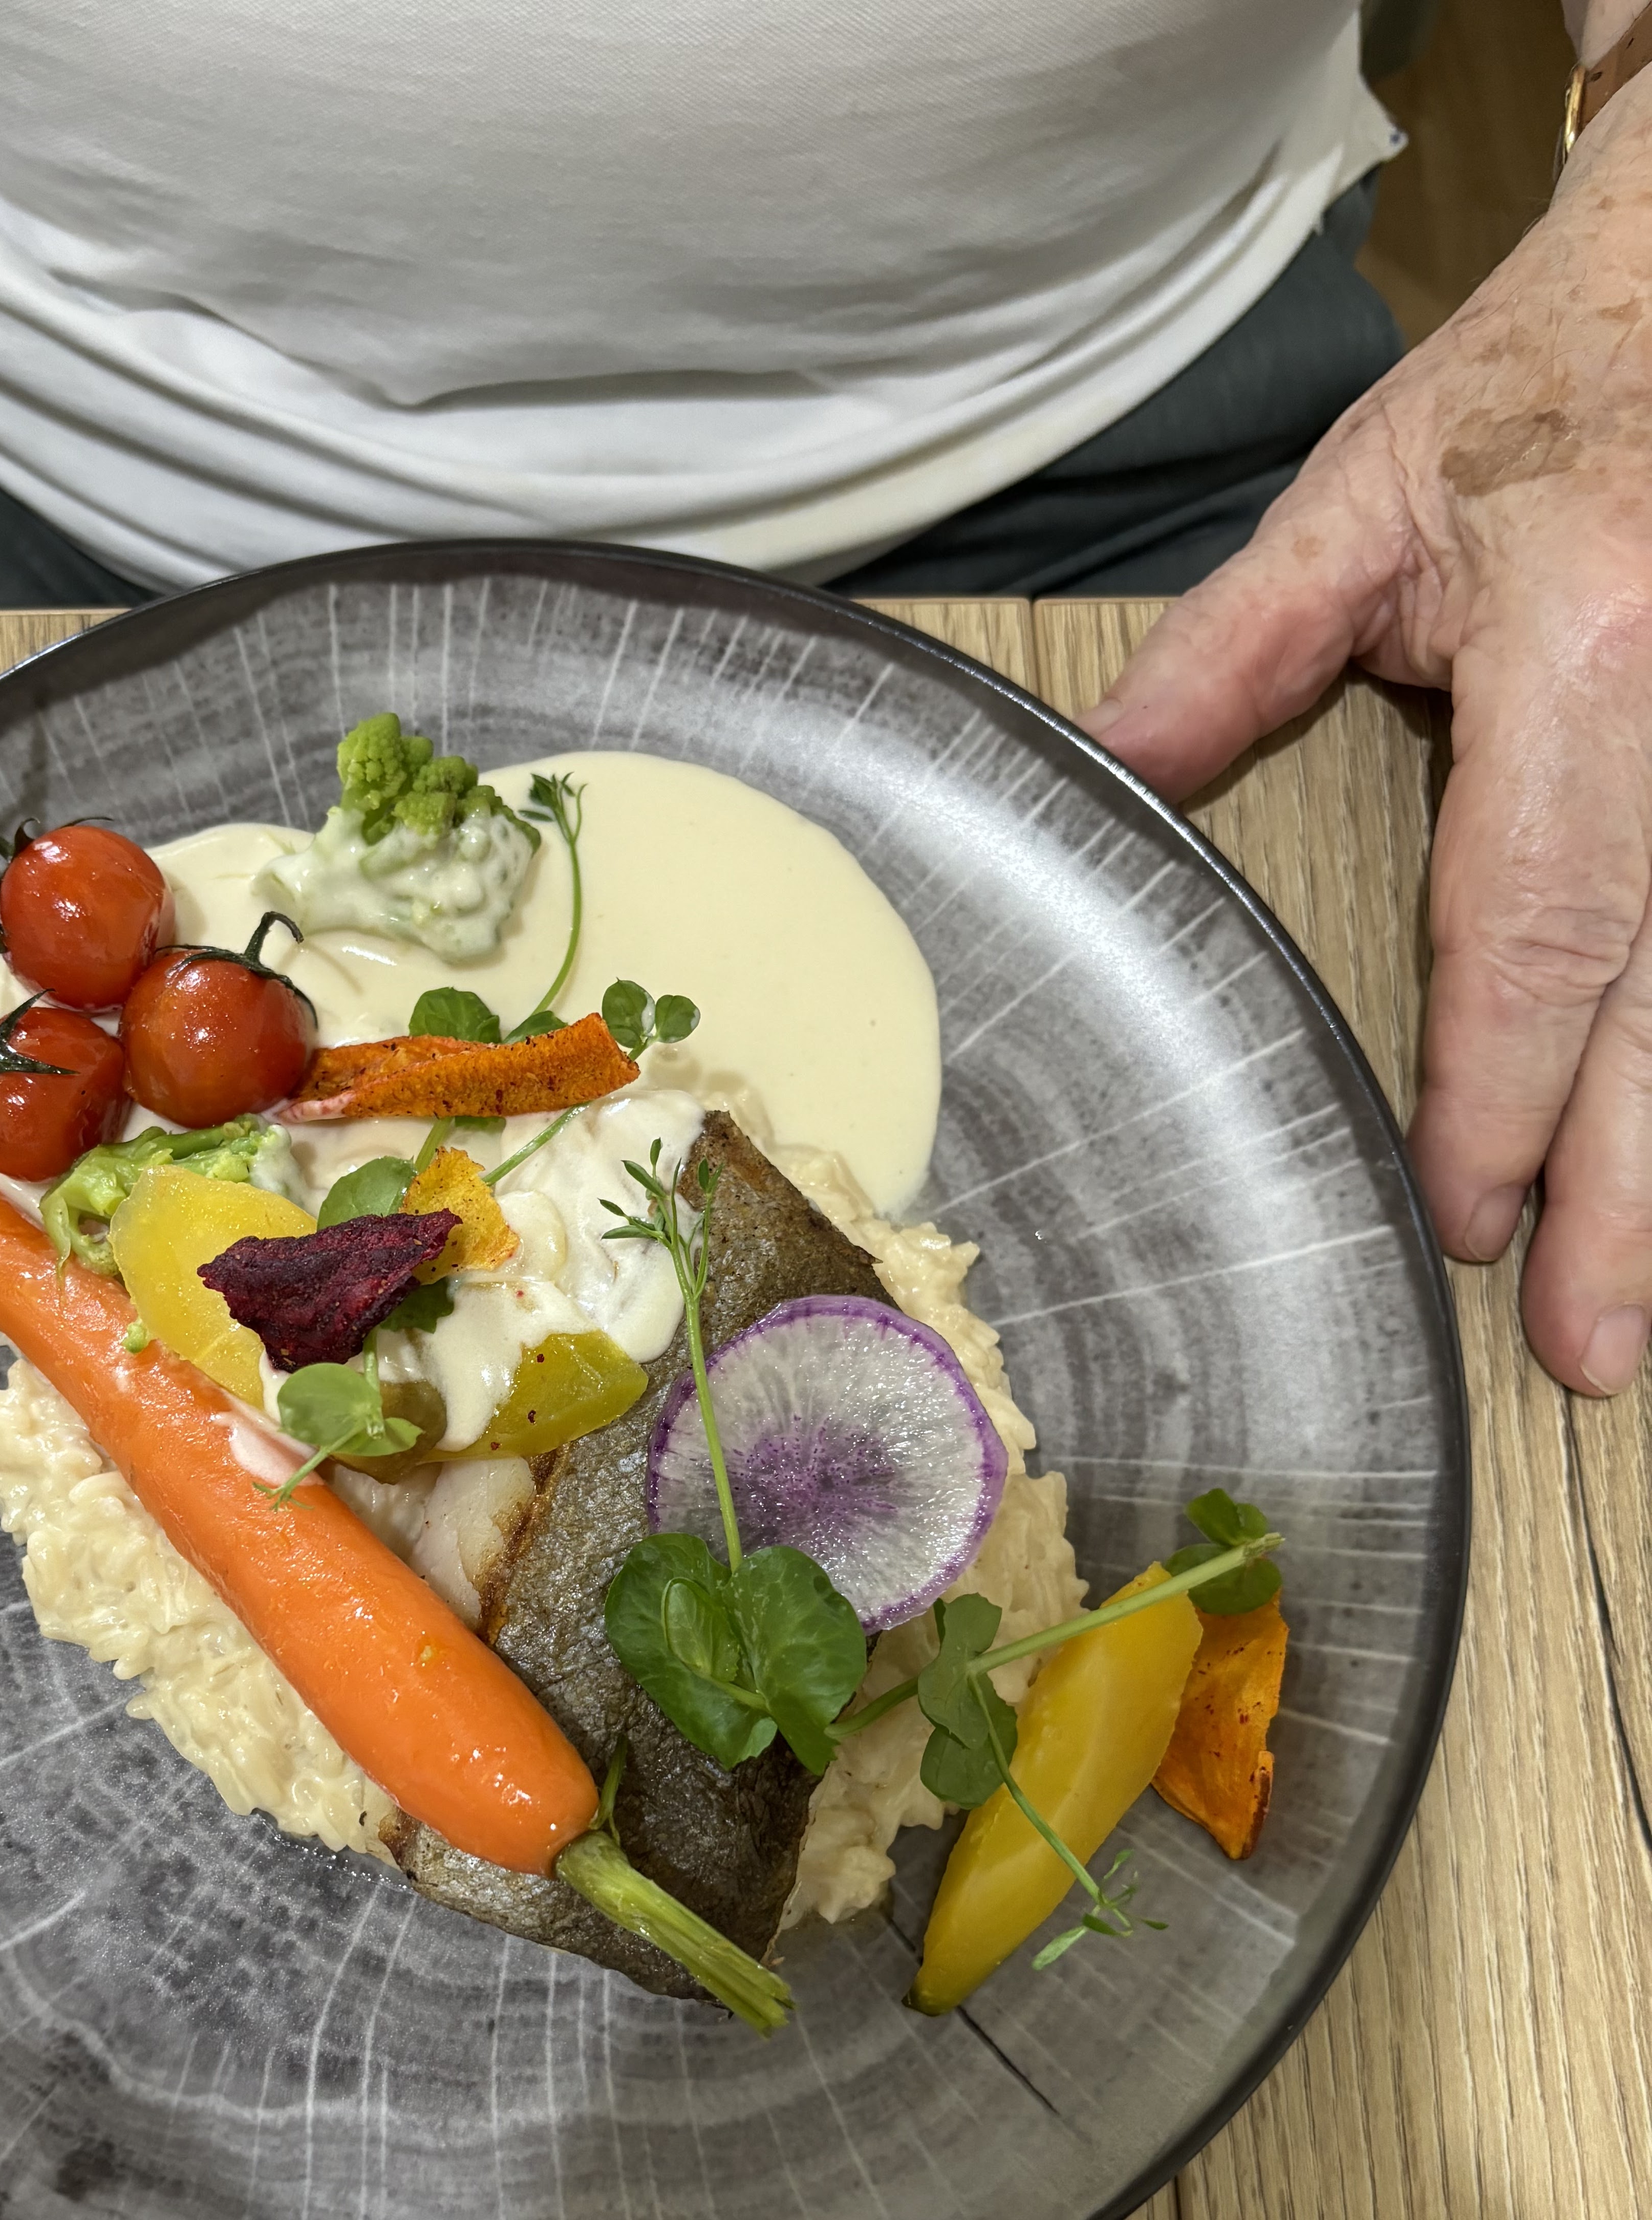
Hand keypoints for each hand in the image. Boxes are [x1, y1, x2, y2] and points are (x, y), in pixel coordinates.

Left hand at [1079, 79, 1651, 1396]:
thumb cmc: (1537, 390)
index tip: (1465, 1216)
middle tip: (1589, 1353)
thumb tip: (1097, 776)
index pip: (1533, 927)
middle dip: (1624, 1196)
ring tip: (1635, 1311)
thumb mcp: (1364, 503)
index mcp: (1585, 662)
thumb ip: (1230, 656)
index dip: (1500, 1093)